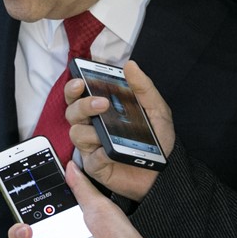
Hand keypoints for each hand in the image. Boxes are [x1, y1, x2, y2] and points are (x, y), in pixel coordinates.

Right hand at [8, 162, 173, 237]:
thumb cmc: (119, 234)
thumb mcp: (98, 204)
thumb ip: (80, 186)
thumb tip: (70, 166)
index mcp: (66, 216)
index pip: (38, 209)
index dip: (24, 205)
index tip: (16, 200)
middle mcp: (59, 234)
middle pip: (26, 230)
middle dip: (17, 229)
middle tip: (25, 227)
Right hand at [66, 61, 174, 200]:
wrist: (164, 171)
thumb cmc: (156, 140)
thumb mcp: (156, 109)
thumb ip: (143, 87)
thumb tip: (130, 66)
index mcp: (102, 109)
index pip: (78, 95)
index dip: (73, 88)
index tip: (80, 81)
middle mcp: (92, 125)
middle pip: (72, 111)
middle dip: (82, 105)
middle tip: (101, 103)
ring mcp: (91, 146)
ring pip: (76, 133)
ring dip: (90, 130)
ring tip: (108, 130)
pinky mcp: (94, 165)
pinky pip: (91, 157)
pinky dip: (101, 154)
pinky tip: (113, 153)